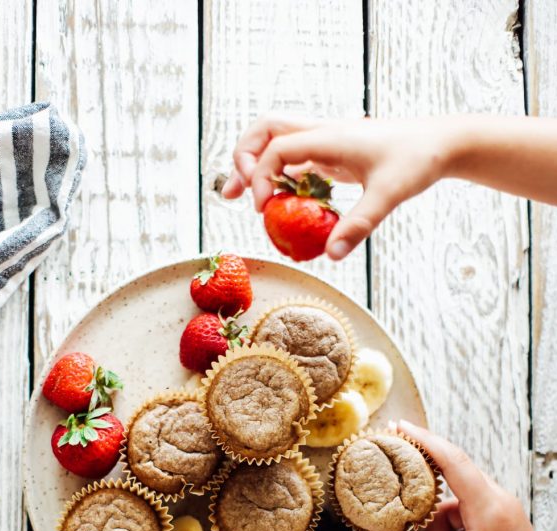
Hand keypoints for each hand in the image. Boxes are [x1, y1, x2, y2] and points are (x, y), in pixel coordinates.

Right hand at [222, 113, 458, 258]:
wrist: (441, 142)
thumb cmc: (417, 161)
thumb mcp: (389, 195)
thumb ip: (359, 224)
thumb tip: (332, 255)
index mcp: (330, 137)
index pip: (277, 148)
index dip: (260, 177)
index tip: (263, 210)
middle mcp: (322, 133)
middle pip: (264, 129)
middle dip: (243, 159)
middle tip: (234, 194)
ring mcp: (326, 140)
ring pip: (275, 139)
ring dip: (255, 164)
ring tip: (240, 197)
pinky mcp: (332, 152)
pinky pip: (293, 157)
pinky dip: (277, 174)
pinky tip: (277, 201)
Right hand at [365, 422, 547, 530]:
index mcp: (490, 510)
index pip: (454, 462)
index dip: (425, 441)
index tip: (400, 428)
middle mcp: (499, 503)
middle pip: (449, 486)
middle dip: (422, 506)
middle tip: (396, 504)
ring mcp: (502, 512)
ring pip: (453, 509)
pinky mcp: (501, 524)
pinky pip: (465, 520)